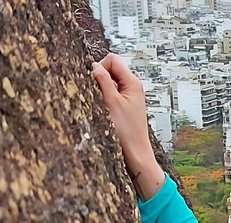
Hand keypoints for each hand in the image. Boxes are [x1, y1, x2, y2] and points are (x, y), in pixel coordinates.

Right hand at [91, 53, 164, 198]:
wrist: (136, 154)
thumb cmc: (127, 132)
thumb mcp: (112, 102)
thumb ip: (103, 81)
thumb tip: (94, 66)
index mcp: (133, 83)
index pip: (112, 60)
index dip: (100, 67)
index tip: (95, 83)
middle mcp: (132, 87)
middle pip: (110, 70)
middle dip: (100, 79)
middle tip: (99, 96)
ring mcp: (129, 97)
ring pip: (109, 83)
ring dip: (101, 90)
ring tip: (103, 106)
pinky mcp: (124, 107)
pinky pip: (110, 94)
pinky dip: (104, 99)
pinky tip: (105, 112)